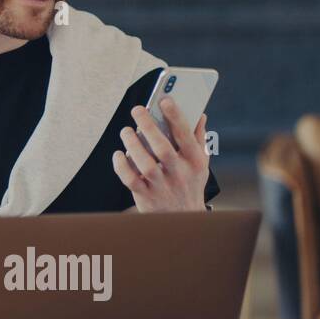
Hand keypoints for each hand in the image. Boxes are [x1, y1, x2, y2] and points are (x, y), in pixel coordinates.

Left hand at [112, 97, 209, 212]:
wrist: (183, 218)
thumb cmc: (190, 184)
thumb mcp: (201, 163)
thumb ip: (199, 138)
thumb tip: (200, 114)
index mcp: (194, 162)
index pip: (186, 136)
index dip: (176, 117)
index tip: (165, 100)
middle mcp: (179, 174)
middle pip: (163, 148)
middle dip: (149, 126)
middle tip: (137, 109)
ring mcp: (161, 186)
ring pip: (145, 163)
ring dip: (133, 144)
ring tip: (126, 131)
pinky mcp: (145, 196)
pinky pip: (130, 179)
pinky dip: (121, 165)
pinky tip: (118, 154)